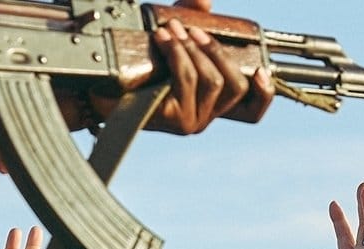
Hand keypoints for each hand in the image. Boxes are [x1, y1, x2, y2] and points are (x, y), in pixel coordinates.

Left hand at [143, 11, 272, 134]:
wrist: (99, 87)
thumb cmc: (136, 66)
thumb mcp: (171, 38)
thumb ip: (191, 18)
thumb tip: (206, 2)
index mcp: (211, 104)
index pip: (251, 110)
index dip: (264, 94)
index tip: (263, 71)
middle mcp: (206, 116)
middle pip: (234, 86)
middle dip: (217, 51)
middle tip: (191, 29)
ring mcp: (191, 121)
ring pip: (211, 82)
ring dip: (193, 50)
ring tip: (172, 31)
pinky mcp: (173, 119)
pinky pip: (186, 81)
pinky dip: (177, 54)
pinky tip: (163, 40)